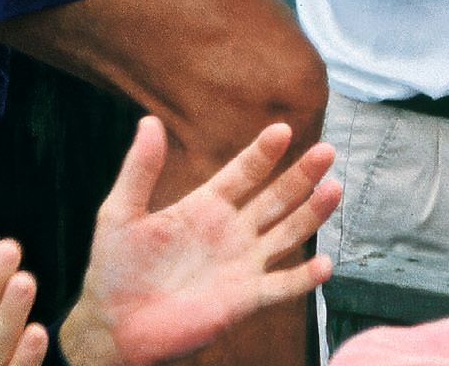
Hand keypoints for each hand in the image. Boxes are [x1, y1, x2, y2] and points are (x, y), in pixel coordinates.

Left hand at [57, 119, 338, 365]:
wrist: (114, 328)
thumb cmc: (113, 272)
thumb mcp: (120, 214)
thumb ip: (139, 170)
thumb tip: (149, 120)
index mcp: (205, 207)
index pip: (243, 173)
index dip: (263, 153)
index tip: (281, 130)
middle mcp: (231, 231)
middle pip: (276, 197)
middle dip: (302, 174)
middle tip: (326, 150)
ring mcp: (242, 264)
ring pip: (288, 233)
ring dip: (312, 213)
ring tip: (334, 189)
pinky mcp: (245, 299)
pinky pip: (282, 286)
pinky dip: (304, 277)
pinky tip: (324, 263)